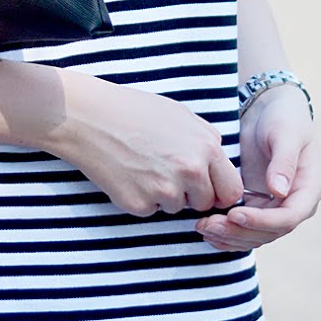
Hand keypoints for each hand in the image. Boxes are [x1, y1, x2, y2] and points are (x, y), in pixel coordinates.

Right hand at [51, 73, 244, 218]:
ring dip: (164, 195)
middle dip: (191, 193)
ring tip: (142, 166)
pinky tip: (127, 173)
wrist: (88, 117)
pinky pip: (149, 210)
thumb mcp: (180, 114)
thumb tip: (220, 164)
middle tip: (165, 171)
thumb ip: (206, 139)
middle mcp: (189, 171)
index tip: (206, 186)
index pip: (231, 191)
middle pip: (205, 204)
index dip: (218, 190)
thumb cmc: (133, 110)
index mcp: (205, 148)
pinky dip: (140, 197)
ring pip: (176, 207)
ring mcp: (164, 190)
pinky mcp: (138, 204)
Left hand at [196, 85, 320, 250]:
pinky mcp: (256, 206)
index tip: (235, 214)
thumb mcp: (285, 133)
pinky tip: (206, 230)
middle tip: (209, 225)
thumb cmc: (283, 118)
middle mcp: (293, 205)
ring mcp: (274, 209)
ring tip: (202, 227)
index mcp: (308, 190)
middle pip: (268, 232)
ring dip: (229, 237)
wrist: (269, 110)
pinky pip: (243, 228)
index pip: (288, 218)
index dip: (262, 221)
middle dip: (238, 232)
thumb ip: (283, 161)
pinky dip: (226, 234)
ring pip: (254, 235)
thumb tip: (279, 191)